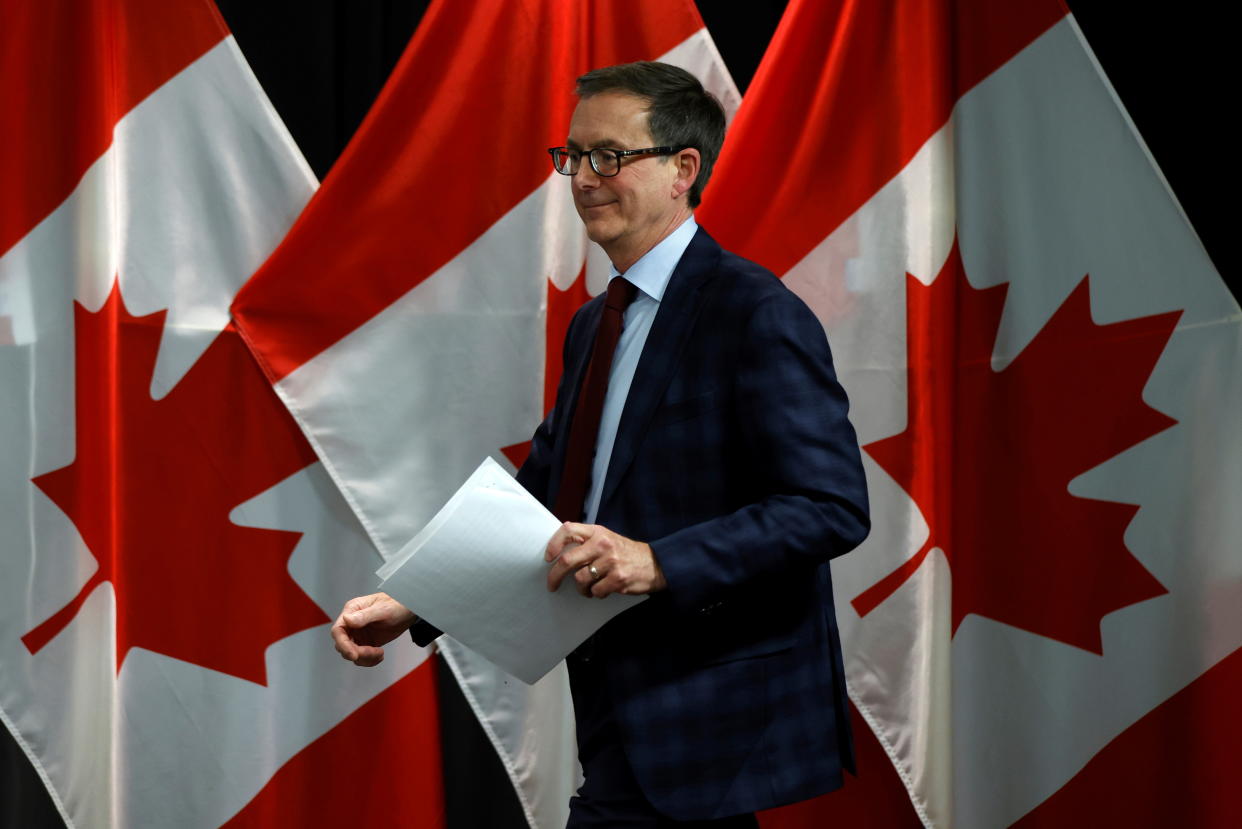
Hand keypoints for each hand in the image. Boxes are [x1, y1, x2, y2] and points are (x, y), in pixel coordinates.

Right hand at [330, 591, 415, 666]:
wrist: (410, 610)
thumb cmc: (397, 604)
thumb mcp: (383, 609)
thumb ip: (364, 616)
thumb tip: (346, 619)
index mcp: (352, 611)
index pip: (338, 630)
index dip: (343, 644)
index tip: (353, 655)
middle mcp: (352, 623)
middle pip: (342, 644)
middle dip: (356, 653)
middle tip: (374, 652)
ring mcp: (358, 633)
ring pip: (351, 653)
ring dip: (364, 658)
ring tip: (380, 653)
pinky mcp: (366, 642)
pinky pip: (361, 657)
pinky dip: (369, 660)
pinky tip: (380, 656)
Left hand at [545, 522, 666, 597]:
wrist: (656, 564)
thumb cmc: (627, 552)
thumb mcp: (607, 538)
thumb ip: (587, 540)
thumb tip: (561, 544)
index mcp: (598, 532)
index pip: (568, 530)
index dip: (553, 544)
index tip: (548, 557)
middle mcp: (603, 544)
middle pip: (568, 560)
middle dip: (555, 576)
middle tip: (552, 584)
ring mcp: (610, 562)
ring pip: (580, 580)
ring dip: (581, 588)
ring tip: (589, 587)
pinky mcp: (617, 579)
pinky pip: (595, 591)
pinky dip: (596, 593)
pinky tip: (604, 589)